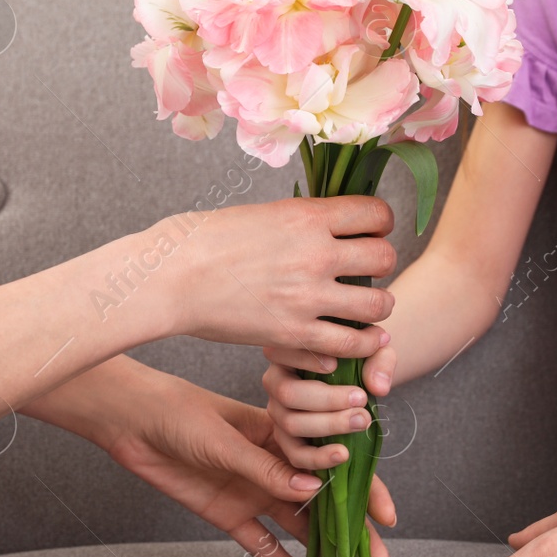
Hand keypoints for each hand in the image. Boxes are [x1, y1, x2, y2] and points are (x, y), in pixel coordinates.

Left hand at [100, 384, 396, 556]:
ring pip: (300, 529)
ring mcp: (254, 491)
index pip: (335, 464)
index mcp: (283, 434)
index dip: (364, 491)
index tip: (387, 518)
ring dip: (329, 554)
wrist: (131, 421)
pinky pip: (264, 546)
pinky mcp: (229, 515)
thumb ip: (266, 468)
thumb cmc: (179, 412)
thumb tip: (312, 491)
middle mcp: (276, 465)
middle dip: (356, 533)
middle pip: (325, 503)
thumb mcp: (225, 438)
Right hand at [167, 196, 396, 358]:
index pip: (375, 213)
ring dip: (378, 306)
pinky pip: (351, 344)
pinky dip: (360, 344)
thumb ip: (298, 221)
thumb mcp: (260, 214)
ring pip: (379, 304)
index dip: (380, 223)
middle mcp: (315, 254)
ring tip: (366, 309)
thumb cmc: (202, 241)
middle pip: (384, 257)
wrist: (171, 278)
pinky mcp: (295, 334)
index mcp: (306, 216)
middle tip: (368, 272)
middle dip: (381, 263)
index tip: (372, 231)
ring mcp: (308, 296)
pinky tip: (355, 341)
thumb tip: (323, 225)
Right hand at [261, 342, 397, 469]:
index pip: (283, 351)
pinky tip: (343, 454)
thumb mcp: (374, 351)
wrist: (360, 382)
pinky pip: (296, 453)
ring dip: (329, 425)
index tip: (335, 364)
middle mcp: (276, 382)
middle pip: (287, 393)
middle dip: (327, 399)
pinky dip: (318, 457)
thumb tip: (378, 387)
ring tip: (362, 421)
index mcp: (288, 351)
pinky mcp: (288, 439)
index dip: (304, 359)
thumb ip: (379, 360)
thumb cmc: (361, 359)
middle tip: (361, 398)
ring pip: (291, 423)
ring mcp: (279, 412)